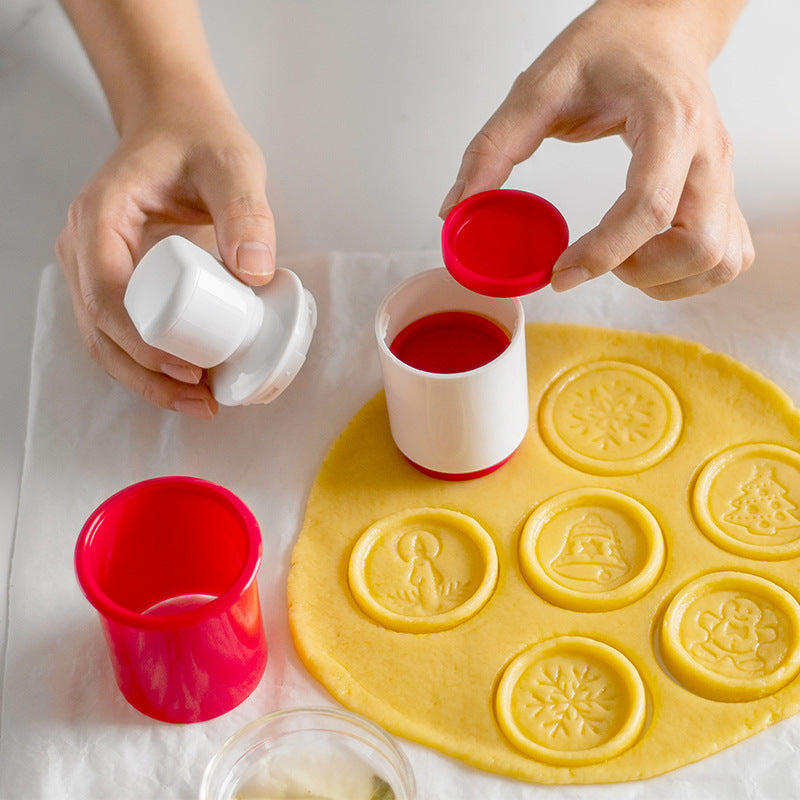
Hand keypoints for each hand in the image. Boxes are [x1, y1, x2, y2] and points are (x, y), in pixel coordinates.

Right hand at [56, 96, 274, 417]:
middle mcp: (84, 244)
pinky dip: (148, 362)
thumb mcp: (233, 166)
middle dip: (147, 374)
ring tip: (199, 402)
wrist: (176, 125)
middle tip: (201, 400)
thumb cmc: (198, 140)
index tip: (190, 367)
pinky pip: (119, 331)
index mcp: (101, 215)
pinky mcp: (110, 279)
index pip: (106, 294)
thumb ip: (246, 212)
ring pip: (104, 340)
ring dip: (146, 378)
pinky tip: (186, 381)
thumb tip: (255, 274)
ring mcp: (91, 265)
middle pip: (100, 330)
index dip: (143, 341)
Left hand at [440, 0, 753, 299]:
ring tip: (620, 259)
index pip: (648, 206)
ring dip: (666, 279)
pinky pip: (728, 254)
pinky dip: (690, 275)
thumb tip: (457, 206)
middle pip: (697, 245)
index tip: (558, 273)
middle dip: (638, 272)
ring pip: (719, 258)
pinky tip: (649, 257)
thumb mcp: (540, 85)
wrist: (662, 25)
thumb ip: (494, 147)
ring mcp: (722, 174)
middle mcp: (707, 152)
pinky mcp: (723, 190)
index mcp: (667, 121)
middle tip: (593, 259)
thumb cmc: (611, 47)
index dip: (602, 253)